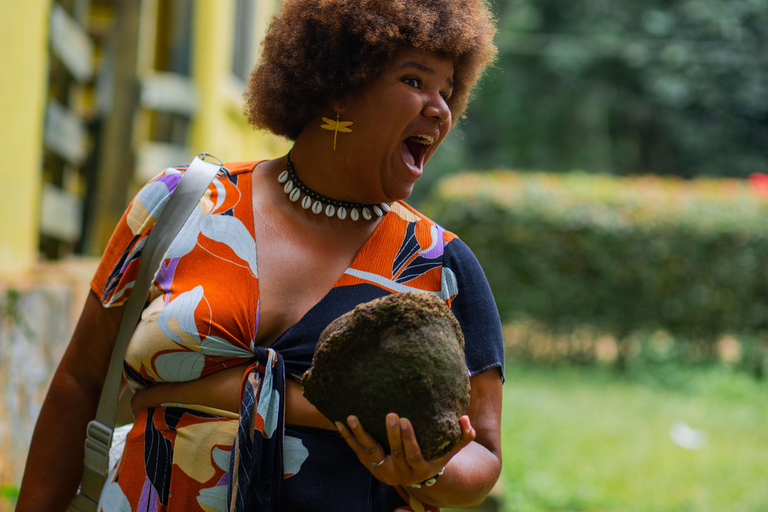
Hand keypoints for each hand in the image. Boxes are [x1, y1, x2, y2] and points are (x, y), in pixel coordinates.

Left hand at [336, 412, 474, 486]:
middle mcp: (400, 473)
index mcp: (420, 469)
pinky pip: (358, 451)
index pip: (413, 455)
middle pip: (393, 453)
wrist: (418, 475)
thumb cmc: (437, 455)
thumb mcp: (452, 450)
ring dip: (360, 435)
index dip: (409, 439)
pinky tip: (340, 422)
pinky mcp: (370, 465)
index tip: (406, 420)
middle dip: (390, 434)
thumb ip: (463, 435)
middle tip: (389, 414)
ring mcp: (383, 470)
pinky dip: (349, 437)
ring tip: (353, 417)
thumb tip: (465, 418)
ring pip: (370, 453)